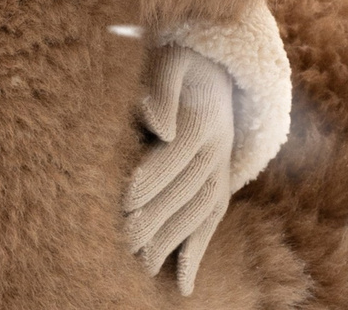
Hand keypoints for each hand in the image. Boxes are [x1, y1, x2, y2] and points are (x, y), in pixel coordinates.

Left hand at [124, 44, 235, 294]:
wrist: (213, 63)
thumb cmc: (179, 60)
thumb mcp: (170, 59)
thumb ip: (162, 87)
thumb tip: (158, 126)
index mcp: (205, 119)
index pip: (175, 154)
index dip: (152, 177)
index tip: (126, 200)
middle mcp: (219, 151)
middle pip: (187, 191)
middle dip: (156, 218)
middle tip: (125, 242)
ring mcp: (222, 172)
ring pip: (199, 215)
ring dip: (173, 241)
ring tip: (143, 265)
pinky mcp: (219, 186)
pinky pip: (210, 224)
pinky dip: (196, 255)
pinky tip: (183, 287)